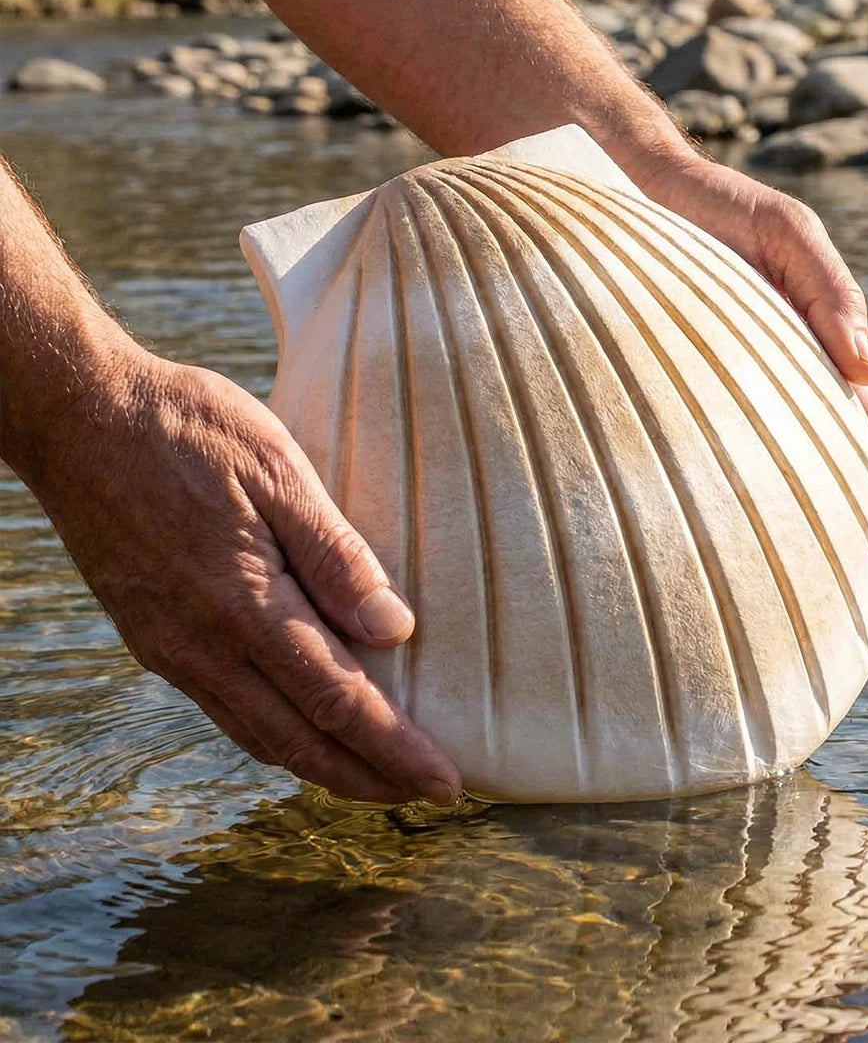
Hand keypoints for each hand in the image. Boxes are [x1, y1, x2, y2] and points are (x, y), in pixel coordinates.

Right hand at [24, 342, 461, 804]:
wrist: (77, 415)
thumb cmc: (189, 429)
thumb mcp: (280, 470)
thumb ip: (337, 556)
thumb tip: (395, 630)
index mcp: (245, 604)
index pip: (340, 703)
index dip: (397, 751)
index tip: (446, 784)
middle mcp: (202, 644)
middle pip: (298, 742)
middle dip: (366, 779)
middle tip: (422, 796)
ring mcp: (169, 647)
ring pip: (255, 735)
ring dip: (320, 765)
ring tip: (372, 776)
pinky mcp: (150, 635)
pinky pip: (222, 707)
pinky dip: (273, 733)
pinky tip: (300, 724)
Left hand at [635, 151, 867, 536]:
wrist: (631, 183)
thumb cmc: (717, 207)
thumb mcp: (788, 235)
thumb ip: (831, 292)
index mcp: (809, 341)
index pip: (856, 420)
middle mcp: (768, 369)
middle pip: (811, 450)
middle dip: (831, 506)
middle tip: (841, 571)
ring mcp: (719, 377)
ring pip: (756, 452)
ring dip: (771, 501)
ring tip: (775, 564)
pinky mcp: (668, 377)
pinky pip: (694, 436)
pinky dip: (708, 474)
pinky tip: (704, 516)